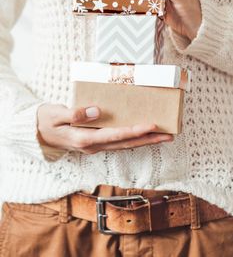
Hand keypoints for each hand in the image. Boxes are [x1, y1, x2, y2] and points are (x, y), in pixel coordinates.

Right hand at [37, 104, 172, 154]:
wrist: (38, 133)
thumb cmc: (46, 121)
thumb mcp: (56, 114)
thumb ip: (75, 113)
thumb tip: (97, 110)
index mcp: (84, 138)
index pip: (115, 135)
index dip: (134, 130)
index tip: (151, 125)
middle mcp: (93, 146)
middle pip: (125, 144)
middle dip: (148, 139)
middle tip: (169, 135)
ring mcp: (95, 146)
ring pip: (124, 145)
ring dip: (144, 141)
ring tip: (162, 136)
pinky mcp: (95, 143)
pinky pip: (118, 143)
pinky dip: (133, 139)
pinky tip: (142, 135)